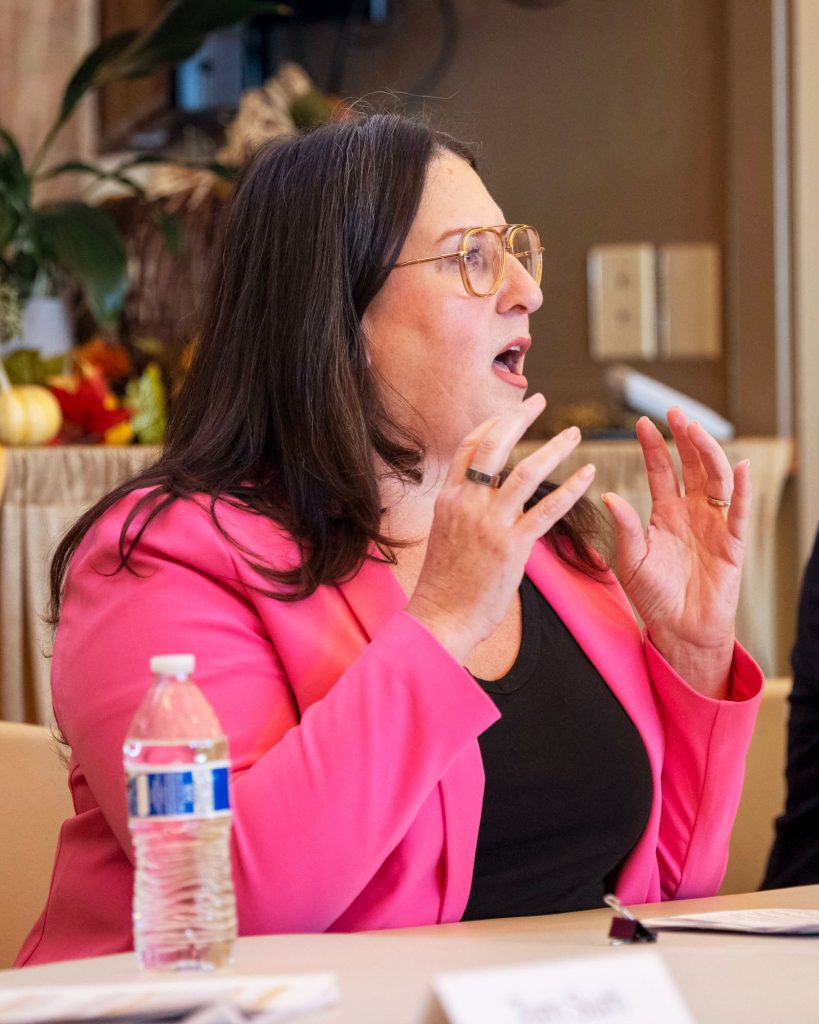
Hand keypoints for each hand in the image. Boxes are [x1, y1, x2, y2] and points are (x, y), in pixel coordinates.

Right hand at [406, 393, 595, 663]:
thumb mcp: (445, 534)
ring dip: (554, 448)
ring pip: (525, 472)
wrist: (440, 617)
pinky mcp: (512, 547)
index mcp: (448, 498)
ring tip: (575, 434)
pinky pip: (547, 511)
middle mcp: (467, 504)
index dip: (493, 424)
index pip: (469, 447)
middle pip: (494, 446)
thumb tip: (482, 493)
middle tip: (541, 401)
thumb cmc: (445, 583)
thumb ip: (463, 509)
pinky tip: (588, 474)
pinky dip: (570, 489)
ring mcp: (489, 524)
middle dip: (519, 418)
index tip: (514, 410)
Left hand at [602, 407, 750, 697]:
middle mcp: (691, 513)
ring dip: (708, 454)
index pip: (662, 471)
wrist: (679, 630)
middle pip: (692, 466)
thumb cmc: (654, 597)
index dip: (654, 447)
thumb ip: (625, 528)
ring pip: (716, 480)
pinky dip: (743, 490)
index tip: (643, 422)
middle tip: (674, 411)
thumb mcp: (632, 560)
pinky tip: (741, 467)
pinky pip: (740, 513)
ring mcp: (714, 525)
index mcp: (665, 513)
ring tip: (696, 431)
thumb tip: (608, 496)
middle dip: (684, 438)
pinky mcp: (733, 544)